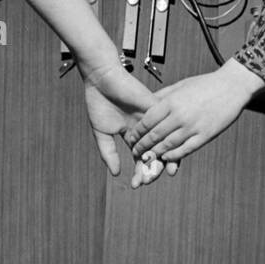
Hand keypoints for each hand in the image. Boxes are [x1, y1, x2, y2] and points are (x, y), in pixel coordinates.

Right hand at [81, 63, 180, 186]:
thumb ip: (109, 153)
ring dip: (160, 159)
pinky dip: (163, 141)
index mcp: (134, 135)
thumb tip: (116, 174)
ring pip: (162, 143)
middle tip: (146, 182)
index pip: (142, 157)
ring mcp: (152, 119)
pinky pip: (164, 127)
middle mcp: (146, 129)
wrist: (102, 78)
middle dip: (151, 170)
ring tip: (155, 174)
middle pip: (155, 154)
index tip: (137, 185)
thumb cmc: (99, 102)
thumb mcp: (102, 132)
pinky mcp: (155, 108)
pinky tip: (161, 154)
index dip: (140, 171)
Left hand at [124, 60, 263, 163]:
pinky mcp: (205, 135)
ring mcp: (193, 127)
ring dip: (155, 154)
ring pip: (168, 145)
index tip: (131, 138)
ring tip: (147, 158)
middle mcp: (180, 115)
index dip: (137, 132)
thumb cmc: (205, 84)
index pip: (147, 121)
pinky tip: (167, 158)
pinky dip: (174, 156)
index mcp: (172, 101)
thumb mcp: (180, 86)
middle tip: (135, 152)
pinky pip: (185, 150)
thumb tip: (145, 105)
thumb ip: (163, 96)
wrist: (232, 86)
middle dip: (143, 146)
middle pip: (155, 135)